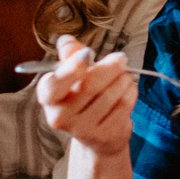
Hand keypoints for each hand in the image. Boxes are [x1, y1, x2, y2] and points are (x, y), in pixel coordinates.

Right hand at [36, 35, 137, 155]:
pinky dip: (131, 92)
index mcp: (48, 98)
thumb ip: (70, 56)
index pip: (53, 85)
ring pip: (109, 95)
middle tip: (121, 58)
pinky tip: (129, 89)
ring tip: (126, 74)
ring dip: (123, 79)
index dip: (72, 67)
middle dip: (109, 68)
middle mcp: (61, 117)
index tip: (88, 53)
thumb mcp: (73, 75)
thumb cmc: (83, 97)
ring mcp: (83, 130)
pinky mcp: (105, 137)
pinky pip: (123, 107)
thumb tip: (67, 41)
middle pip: (88, 86)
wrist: (95, 135)